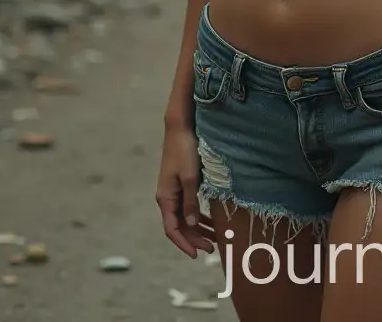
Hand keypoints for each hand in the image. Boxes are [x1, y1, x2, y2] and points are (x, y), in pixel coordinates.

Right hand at [156, 122, 216, 257]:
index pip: (172, 229)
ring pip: (185, 218)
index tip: (197, 254)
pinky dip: (199, 216)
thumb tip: (193, 224)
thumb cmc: (184, 150)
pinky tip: (210, 220)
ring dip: (198, 229)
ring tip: (215, 239)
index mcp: (166, 198)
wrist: (180, 128)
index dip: (184, 244)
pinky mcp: (181, 184)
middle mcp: (167, 198)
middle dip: (194, 239)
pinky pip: (188, 207)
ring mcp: (174, 191)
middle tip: (212, 249)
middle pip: (179, 226)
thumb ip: (191, 202)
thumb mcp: (190, 177)